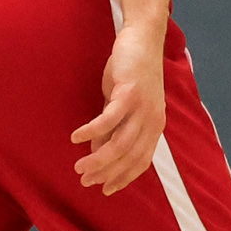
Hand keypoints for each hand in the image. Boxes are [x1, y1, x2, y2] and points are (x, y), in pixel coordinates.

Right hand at [72, 23, 168, 194]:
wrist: (143, 39)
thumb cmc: (132, 72)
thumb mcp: (122, 105)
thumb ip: (113, 129)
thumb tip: (97, 152)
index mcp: (154, 126)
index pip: (141, 161)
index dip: (123, 178)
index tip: (106, 190)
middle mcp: (152, 121)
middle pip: (129, 157)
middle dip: (106, 173)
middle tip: (85, 180)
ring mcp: (142, 107)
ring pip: (120, 143)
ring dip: (98, 159)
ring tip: (79, 167)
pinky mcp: (129, 93)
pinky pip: (109, 119)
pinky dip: (92, 131)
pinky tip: (76, 138)